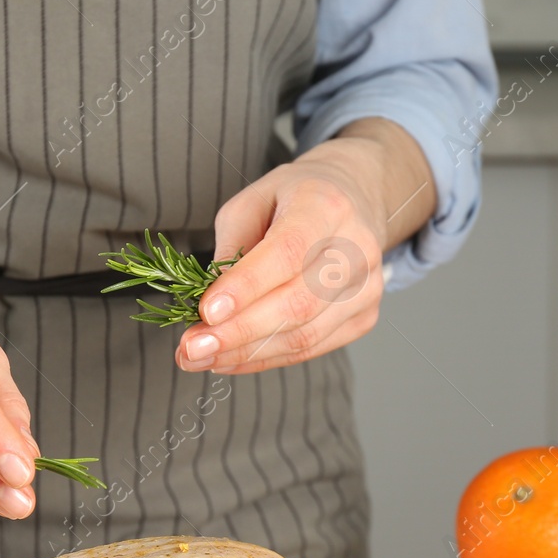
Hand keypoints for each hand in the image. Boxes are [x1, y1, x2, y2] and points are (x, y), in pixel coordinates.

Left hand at [176, 118, 435, 375]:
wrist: (351, 199)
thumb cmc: (292, 200)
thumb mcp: (251, 203)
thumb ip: (231, 248)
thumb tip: (211, 308)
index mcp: (326, 206)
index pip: (287, 253)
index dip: (246, 288)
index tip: (206, 313)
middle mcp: (356, 248)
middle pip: (297, 304)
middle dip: (238, 333)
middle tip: (191, 348)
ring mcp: (366, 287)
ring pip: (304, 336)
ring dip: (245, 354)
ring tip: (200, 357)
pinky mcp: (364, 316)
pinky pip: (311, 348)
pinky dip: (265, 359)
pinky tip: (230, 358)